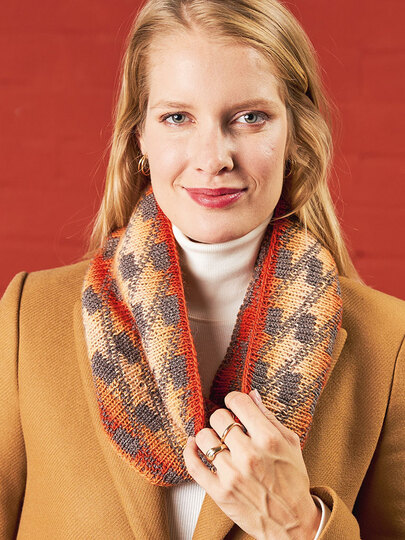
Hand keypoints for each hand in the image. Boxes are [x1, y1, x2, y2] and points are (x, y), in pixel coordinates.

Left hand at [183, 390, 320, 539]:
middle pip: (218, 418)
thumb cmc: (293, 481)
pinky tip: (194, 445)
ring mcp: (232, 474)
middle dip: (223, 418)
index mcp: (268, 439)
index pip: (239, 403)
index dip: (234, 399)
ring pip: (204, 438)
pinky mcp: (219, 492)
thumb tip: (252, 394)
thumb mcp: (290, 443)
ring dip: (209, 435)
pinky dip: (189, 451)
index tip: (234, 403)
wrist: (293, 523)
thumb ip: (269, 416)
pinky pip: (193, 465)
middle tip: (229, 426)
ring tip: (217, 440)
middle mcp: (249, 455)